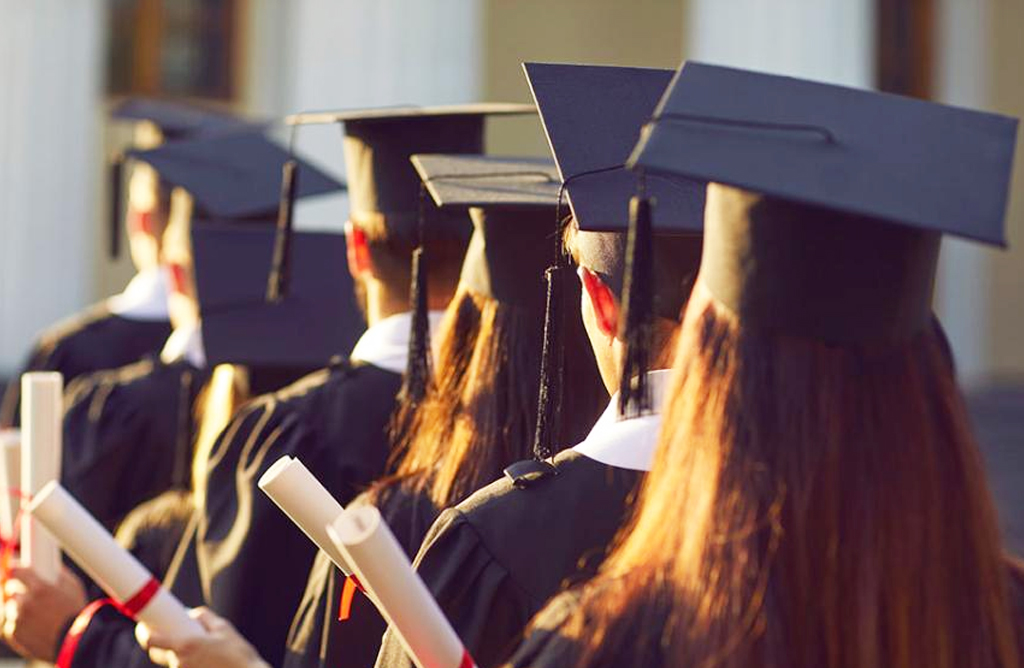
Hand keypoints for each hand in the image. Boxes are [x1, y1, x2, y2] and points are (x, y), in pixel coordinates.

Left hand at [2, 565, 86, 660]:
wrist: (76, 642)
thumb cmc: (78, 613)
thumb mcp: (73, 587)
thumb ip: (58, 574)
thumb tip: (51, 566)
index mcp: (39, 588)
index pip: (15, 572)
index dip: (15, 570)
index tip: (15, 570)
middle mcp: (25, 603)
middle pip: (9, 590)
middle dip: (16, 589)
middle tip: (27, 592)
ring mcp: (17, 619)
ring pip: (10, 607)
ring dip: (18, 607)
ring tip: (35, 612)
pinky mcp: (13, 634)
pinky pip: (11, 623)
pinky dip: (19, 622)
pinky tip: (33, 624)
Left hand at [137, 607, 269, 667]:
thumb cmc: (237, 653)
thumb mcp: (223, 628)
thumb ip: (204, 617)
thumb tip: (192, 613)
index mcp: (186, 646)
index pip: (152, 642)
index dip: (144, 635)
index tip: (144, 629)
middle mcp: (180, 662)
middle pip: (158, 654)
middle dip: (161, 646)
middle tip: (169, 638)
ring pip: (173, 663)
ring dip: (179, 656)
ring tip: (199, 652)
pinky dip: (189, 665)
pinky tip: (204, 662)